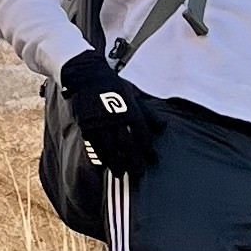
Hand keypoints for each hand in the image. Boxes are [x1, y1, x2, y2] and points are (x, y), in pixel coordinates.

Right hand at [62, 50, 160, 177]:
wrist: (87, 76)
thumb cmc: (113, 85)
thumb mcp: (133, 95)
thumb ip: (148, 113)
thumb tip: (164, 127)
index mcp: (130, 110)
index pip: (142, 134)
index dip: (148, 149)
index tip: (153, 160)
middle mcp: (116, 118)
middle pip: (127, 145)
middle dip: (134, 161)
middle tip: (138, 174)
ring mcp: (100, 123)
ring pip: (110, 149)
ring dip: (116, 163)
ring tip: (120, 173)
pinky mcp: (86, 125)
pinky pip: (94, 146)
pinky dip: (100, 156)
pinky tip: (104, 164)